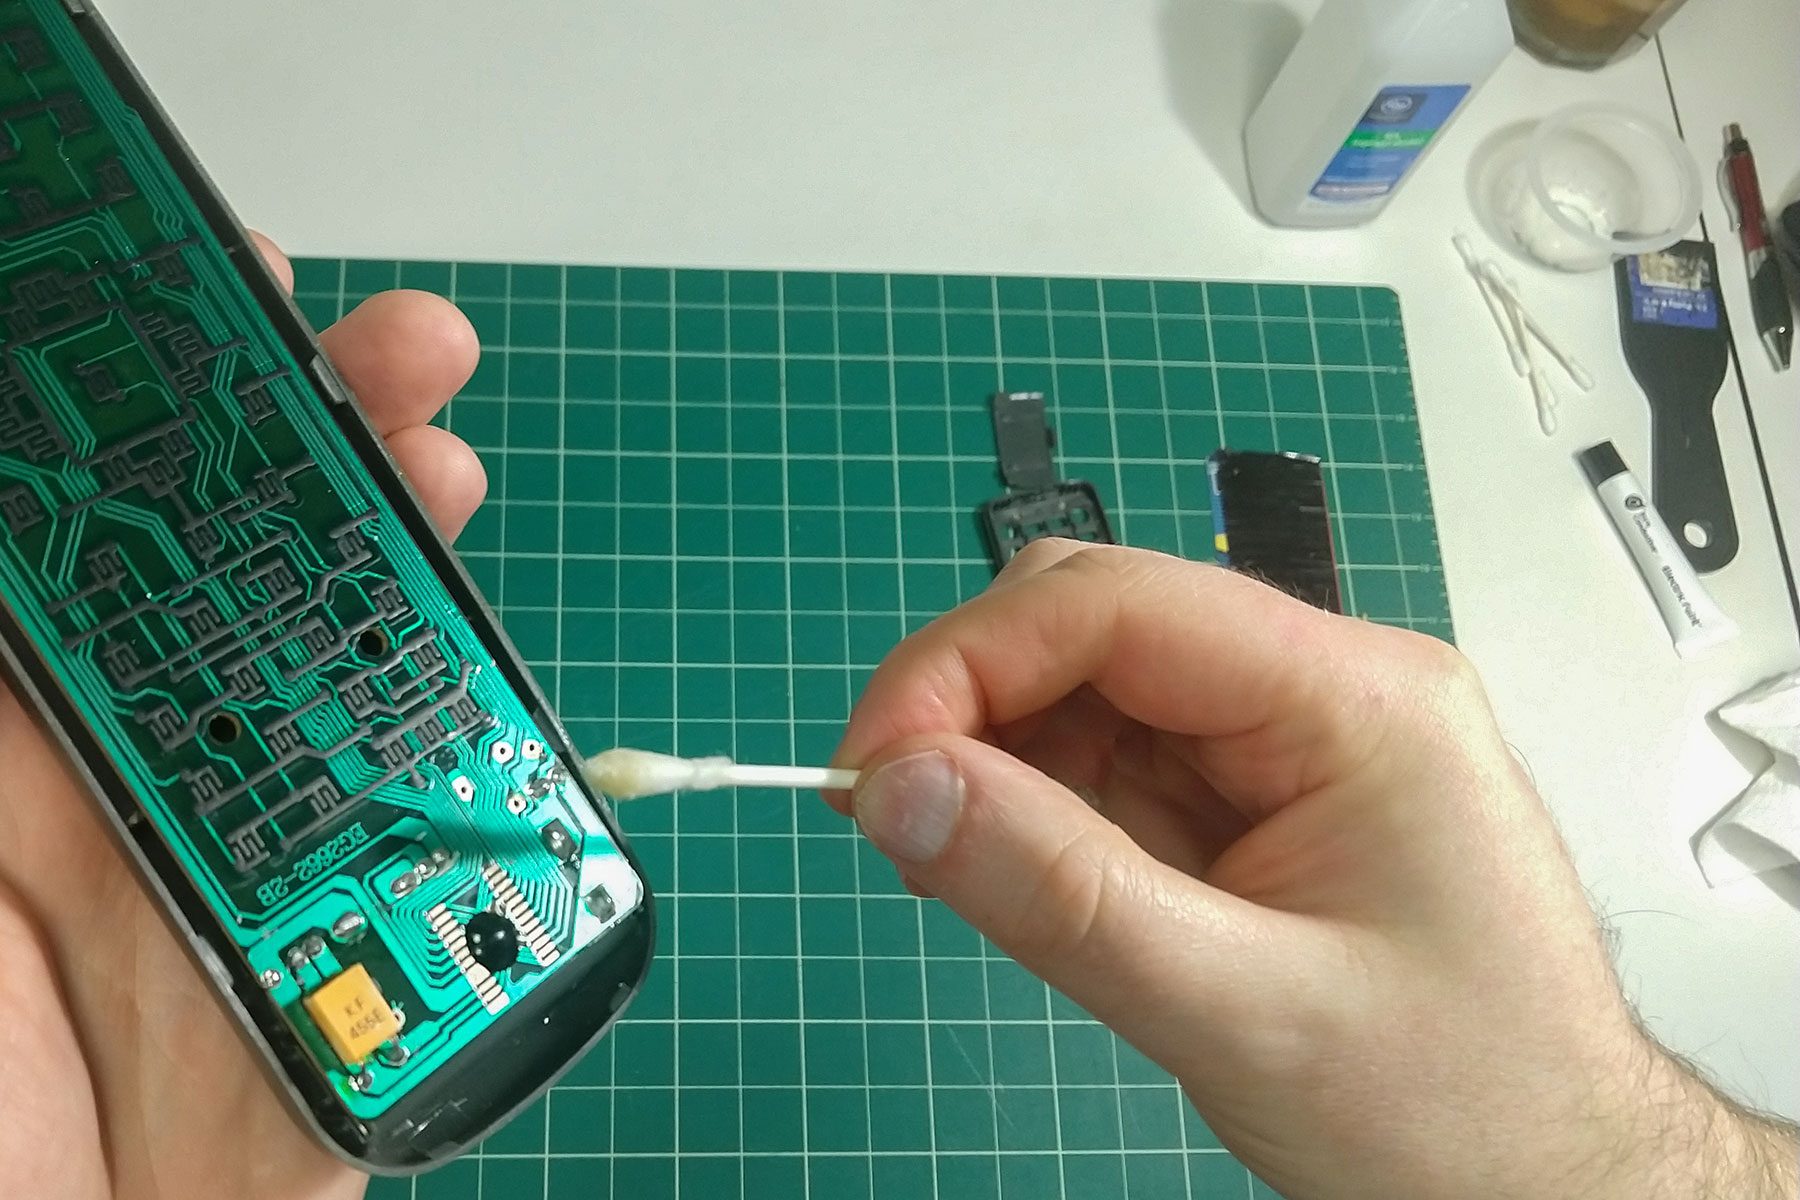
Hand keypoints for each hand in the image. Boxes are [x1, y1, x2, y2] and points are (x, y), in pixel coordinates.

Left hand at [0, 234, 483, 1199]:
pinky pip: (448, 840)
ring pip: (361, 676)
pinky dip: (491, 749)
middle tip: (387, 350)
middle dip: (325, 442)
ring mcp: (264, 858)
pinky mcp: (366, 952)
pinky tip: (496, 678)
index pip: (99, 537)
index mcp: (19, 750)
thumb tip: (15, 536)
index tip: (210, 299)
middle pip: (258, 574)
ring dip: (411, 559)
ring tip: (444, 460)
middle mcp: (143, 780)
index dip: (157, 409)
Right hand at [832, 542, 1798, 1199]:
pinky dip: (1042, 812)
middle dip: (975, 704)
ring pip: (1095, 698)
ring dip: (1000, 762)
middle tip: (891, 814)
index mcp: (1356, 700)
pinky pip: (1119, 769)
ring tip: (952, 862)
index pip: (1122, 606)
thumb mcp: (1243, 1012)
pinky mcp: (1260, 803)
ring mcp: (1290, 746)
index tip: (872, 762)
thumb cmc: (1459, 1111)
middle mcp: (1323, 693)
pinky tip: (1013, 870)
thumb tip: (898, 791)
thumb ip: (1062, 893)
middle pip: (1101, 629)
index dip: (970, 661)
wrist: (1557, 1190)